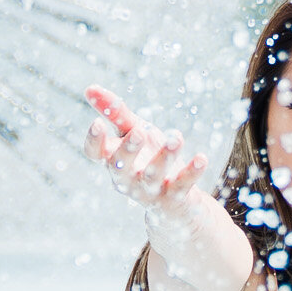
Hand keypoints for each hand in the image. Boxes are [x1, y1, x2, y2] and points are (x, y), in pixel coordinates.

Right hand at [84, 85, 210, 218]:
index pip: (95, 154)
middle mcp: (127, 179)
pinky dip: (192, 172)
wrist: (174, 202)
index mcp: (113, 160)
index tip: (97, 123)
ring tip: (177, 137)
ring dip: (165, 157)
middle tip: (139, 132)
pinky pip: (182, 186)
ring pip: (154, 175)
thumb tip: (89, 88)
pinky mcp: (174, 197)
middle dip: (129, 150)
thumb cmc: (147, 158)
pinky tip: (201, 158)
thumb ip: (114, 113)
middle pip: (121, 168)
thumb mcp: (132, 132)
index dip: (94, 141)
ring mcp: (150, 190)